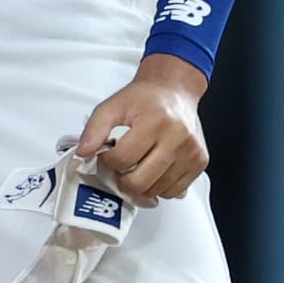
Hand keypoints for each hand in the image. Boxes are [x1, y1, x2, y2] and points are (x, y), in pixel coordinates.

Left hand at [69, 54, 209, 203]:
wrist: (175, 91)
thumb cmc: (146, 99)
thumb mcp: (113, 105)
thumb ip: (94, 129)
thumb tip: (83, 153)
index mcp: (155, 121)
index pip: (123, 159)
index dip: (108, 161)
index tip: (108, 154)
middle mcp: (178, 138)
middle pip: (140, 181)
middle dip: (123, 179)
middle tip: (120, 167)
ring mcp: (191, 152)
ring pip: (156, 190)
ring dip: (141, 184)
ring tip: (138, 165)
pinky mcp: (200, 162)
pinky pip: (173, 191)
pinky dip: (159, 187)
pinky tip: (153, 170)